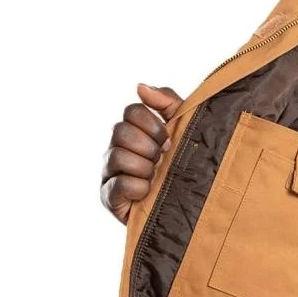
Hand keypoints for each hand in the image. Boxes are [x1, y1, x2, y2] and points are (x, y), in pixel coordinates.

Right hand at [100, 83, 184, 224]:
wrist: (188, 210)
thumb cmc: (184, 168)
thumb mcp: (183, 131)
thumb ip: (167, 103)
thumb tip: (140, 87)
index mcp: (132, 132)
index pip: (131, 111)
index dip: (152, 124)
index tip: (168, 140)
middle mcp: (116, 149)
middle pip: (120, 131)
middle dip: (148, 146)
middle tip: (162, 160)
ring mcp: (109, 173)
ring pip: (117, 156)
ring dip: (144, 168)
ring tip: (155, 178)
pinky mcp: (109, 198)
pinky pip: (118, 184)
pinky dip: (139, 188)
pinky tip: (148, 193)